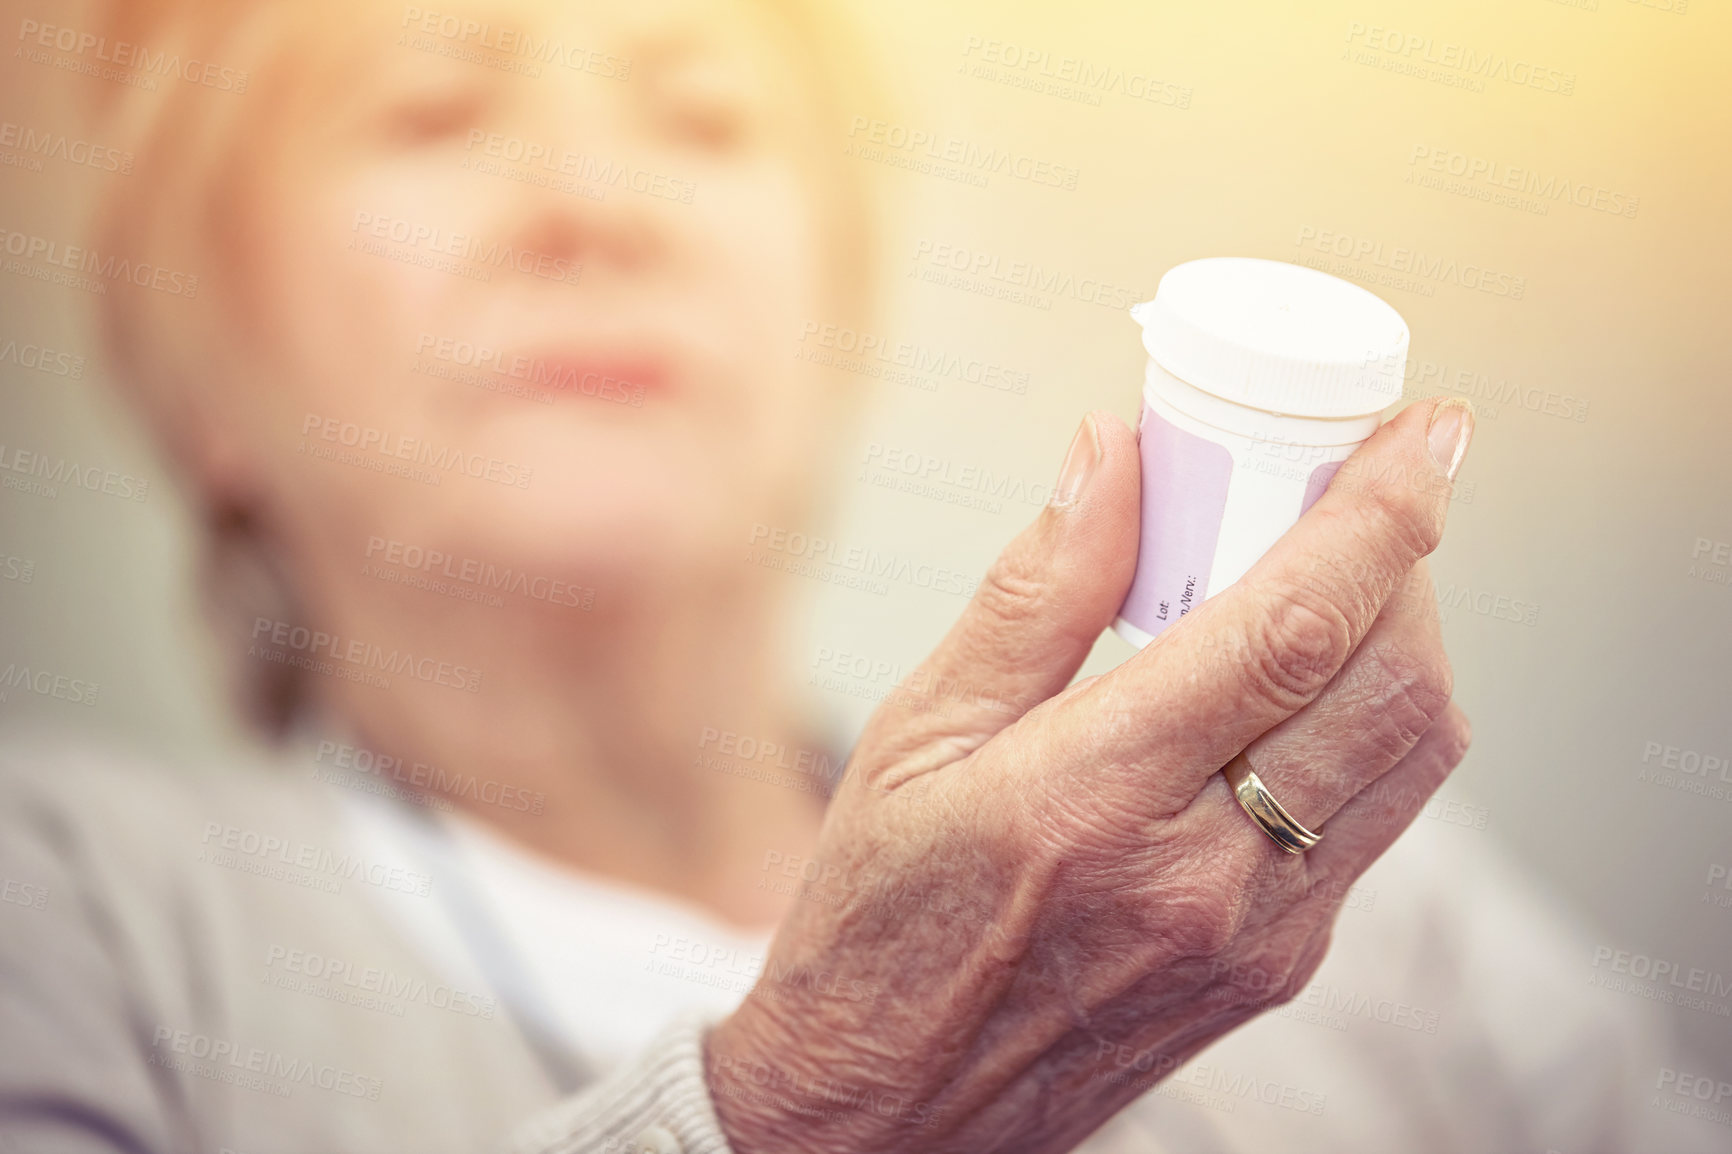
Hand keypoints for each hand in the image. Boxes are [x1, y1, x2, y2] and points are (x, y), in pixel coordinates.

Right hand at [706, 398, 1476, 1153]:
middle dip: (1404, 557)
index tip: (1423, 429)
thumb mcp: (916, 735)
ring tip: (1331, 571)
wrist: (888, 1110)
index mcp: (1091, 800)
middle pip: (1388, 685)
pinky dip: (1367, 721)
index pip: (1289, 632)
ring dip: (1403, 637)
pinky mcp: (1277, 969)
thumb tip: (1113, 453)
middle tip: (1355, 485)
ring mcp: (1257, 937)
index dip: (1380, 514)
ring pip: (1408, 756)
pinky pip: (1372, 821)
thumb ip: (1032, 592)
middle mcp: (1201, 879)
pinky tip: (1297, 684)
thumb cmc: (880, 919)